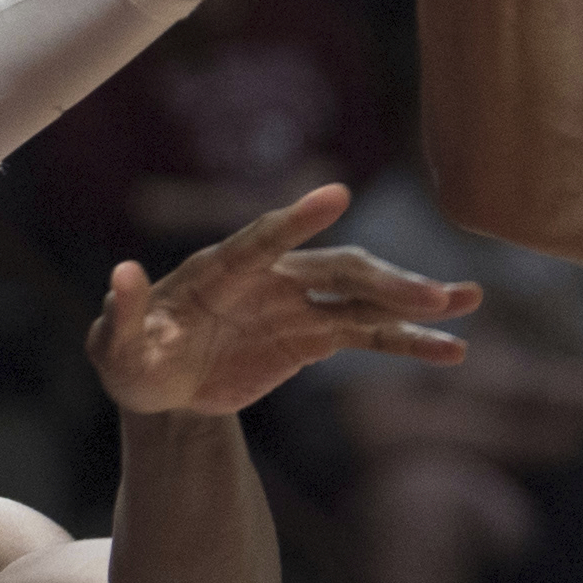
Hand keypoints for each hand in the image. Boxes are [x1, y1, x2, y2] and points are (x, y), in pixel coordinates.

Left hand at [88, 184, 477, 415]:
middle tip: (430, 292)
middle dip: (383, 278)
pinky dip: (407, 341)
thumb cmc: (132, 359)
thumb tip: (121, 273)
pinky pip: (368, 334)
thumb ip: (123, 313)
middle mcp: (269, 279)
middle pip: (334, 268)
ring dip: (413, 301)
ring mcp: (297, 305)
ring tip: (467, 302)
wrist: (160, 386)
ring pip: (364, 297)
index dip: (296, 221)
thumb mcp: (115, 346)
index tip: (337, 196)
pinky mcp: (312, 337)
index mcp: (220, 271)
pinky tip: (451, 348)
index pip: (261, 241)